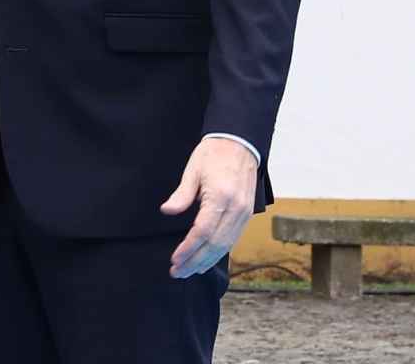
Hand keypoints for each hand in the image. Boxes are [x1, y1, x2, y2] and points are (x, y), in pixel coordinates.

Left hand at [159, 137, 257, 278]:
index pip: (202, 232)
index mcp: (221, 197)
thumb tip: (167, 211)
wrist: (239, 142)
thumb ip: (181, 194)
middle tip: (178, 273)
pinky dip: (220, 251)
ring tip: (191, 271)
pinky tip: (208, 258)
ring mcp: (244, 212)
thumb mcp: (193, 170)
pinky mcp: (247, 213)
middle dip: (196, 261)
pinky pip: (234, 238)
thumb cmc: (213, 154)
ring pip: (226, 245)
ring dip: (207, 260)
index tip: (175, 260)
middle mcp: (236, 208)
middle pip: (215, 244)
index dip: (188, 249)